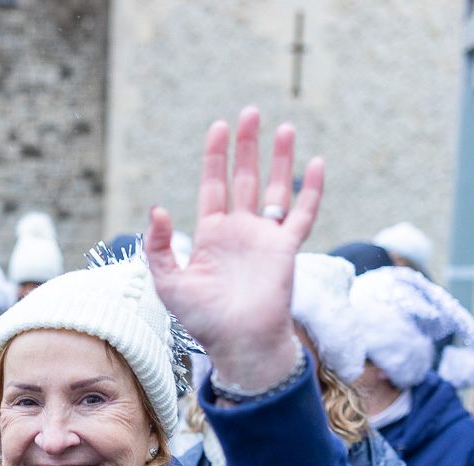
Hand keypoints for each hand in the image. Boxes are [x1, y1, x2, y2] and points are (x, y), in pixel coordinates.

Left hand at [145, 106, 323, 391]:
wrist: (238, 343)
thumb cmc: (202, 318)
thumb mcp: (167, 282)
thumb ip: (158, 247)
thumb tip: (158, 208)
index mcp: (210, 235)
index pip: (213, 185)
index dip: (215, 156)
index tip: (218, 126)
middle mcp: (239, 231)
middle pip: (244, 178)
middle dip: (247, 146)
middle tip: (250, 113)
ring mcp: (264, 238)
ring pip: (275, 189)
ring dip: (279, 159)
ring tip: (284, 126)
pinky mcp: (286, 248)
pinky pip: (303, 213)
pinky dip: (310, 189)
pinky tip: (315, 163)